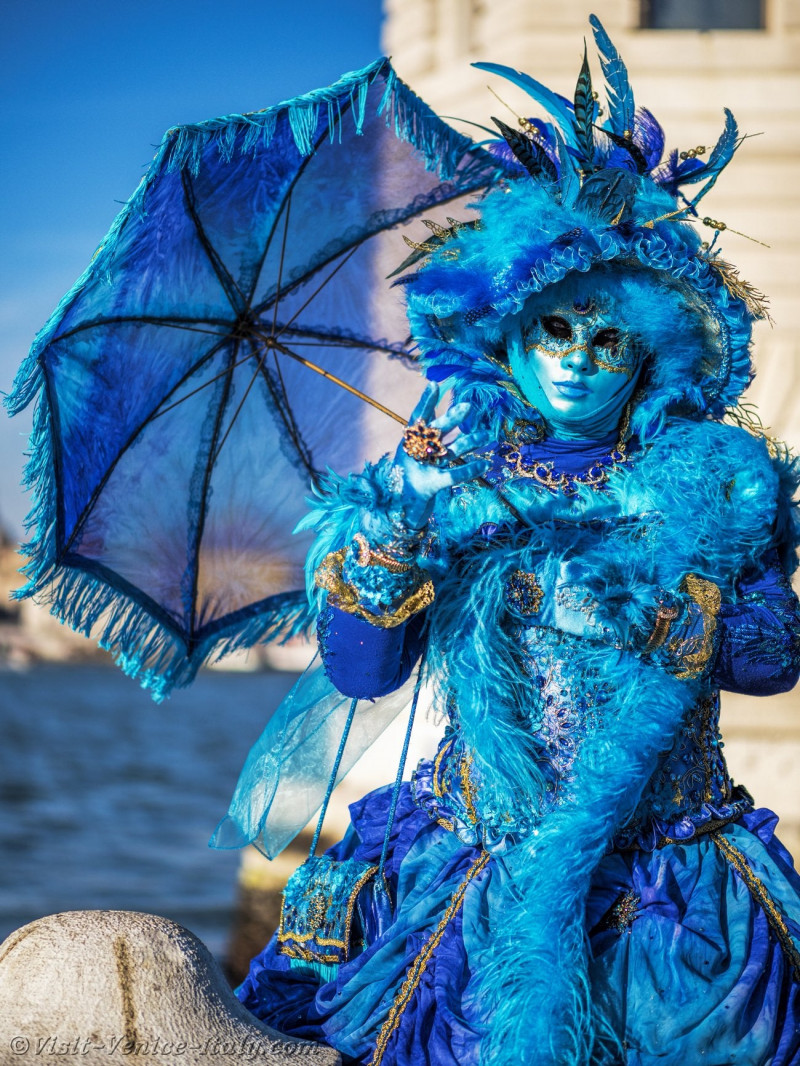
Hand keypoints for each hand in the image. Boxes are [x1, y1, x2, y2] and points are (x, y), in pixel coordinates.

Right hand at [391, 384, 490, 528]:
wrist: (399, 511)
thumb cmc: (410, 482)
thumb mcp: (420, 459)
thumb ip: (429, 437)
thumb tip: (437, 418)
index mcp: (409, 444)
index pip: (418, 419)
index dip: (425, 402)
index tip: (434, 385)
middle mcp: (416, 454)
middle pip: (436, 431)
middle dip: (451, 418)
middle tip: (468, 406)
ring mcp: (422, 469)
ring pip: (449, 450)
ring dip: (469, 442)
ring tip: (487, 434)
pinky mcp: (431, 485)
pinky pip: (453, 476)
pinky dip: (469, 470)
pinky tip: (484, 464)